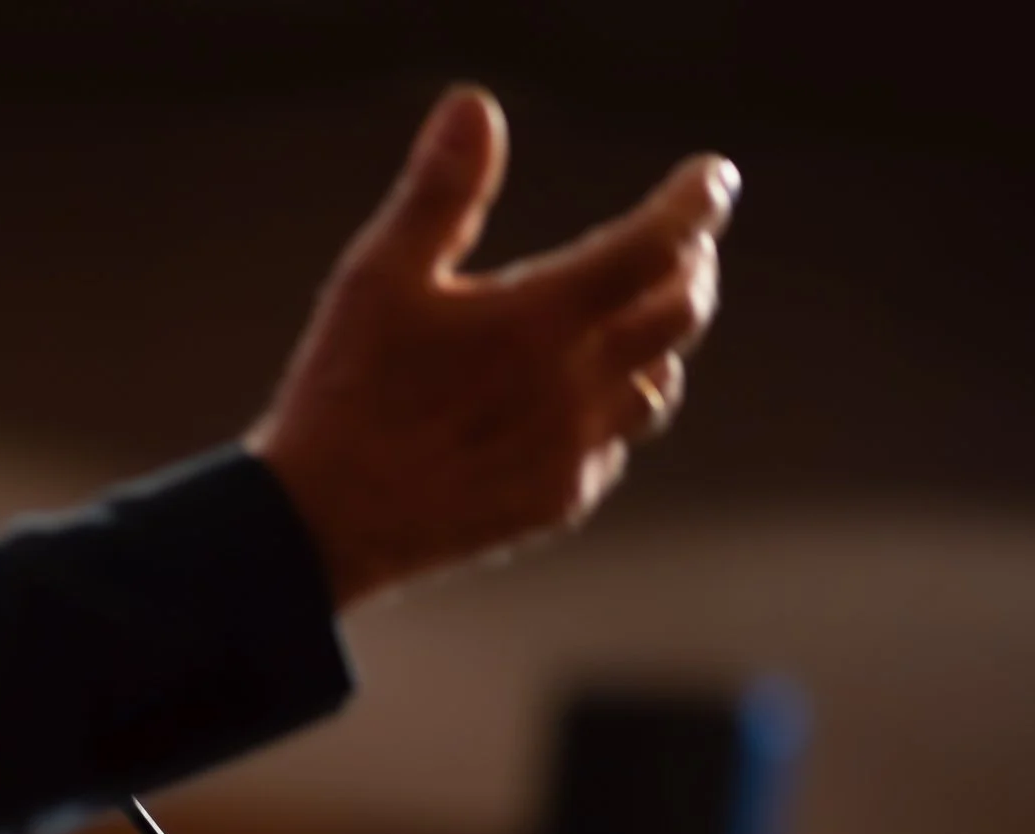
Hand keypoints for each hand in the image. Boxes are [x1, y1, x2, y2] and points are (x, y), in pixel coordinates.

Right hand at [248, 84, 738, 607]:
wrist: (323, 524)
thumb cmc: (344, 392)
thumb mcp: (379, 277)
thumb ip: (440, 192)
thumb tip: (475, 108)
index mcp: (539, 320)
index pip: (656, 247)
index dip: (695, 204)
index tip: (711, 179)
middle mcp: (575, 388)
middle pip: (680, 314)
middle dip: (690, 266)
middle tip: (683, 241)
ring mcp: (573, 452)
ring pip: (658, 386)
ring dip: (657, 342)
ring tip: (634, 316)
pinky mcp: (555, 500)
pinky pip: (614, 446)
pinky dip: (614, 408)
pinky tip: (578, 399)